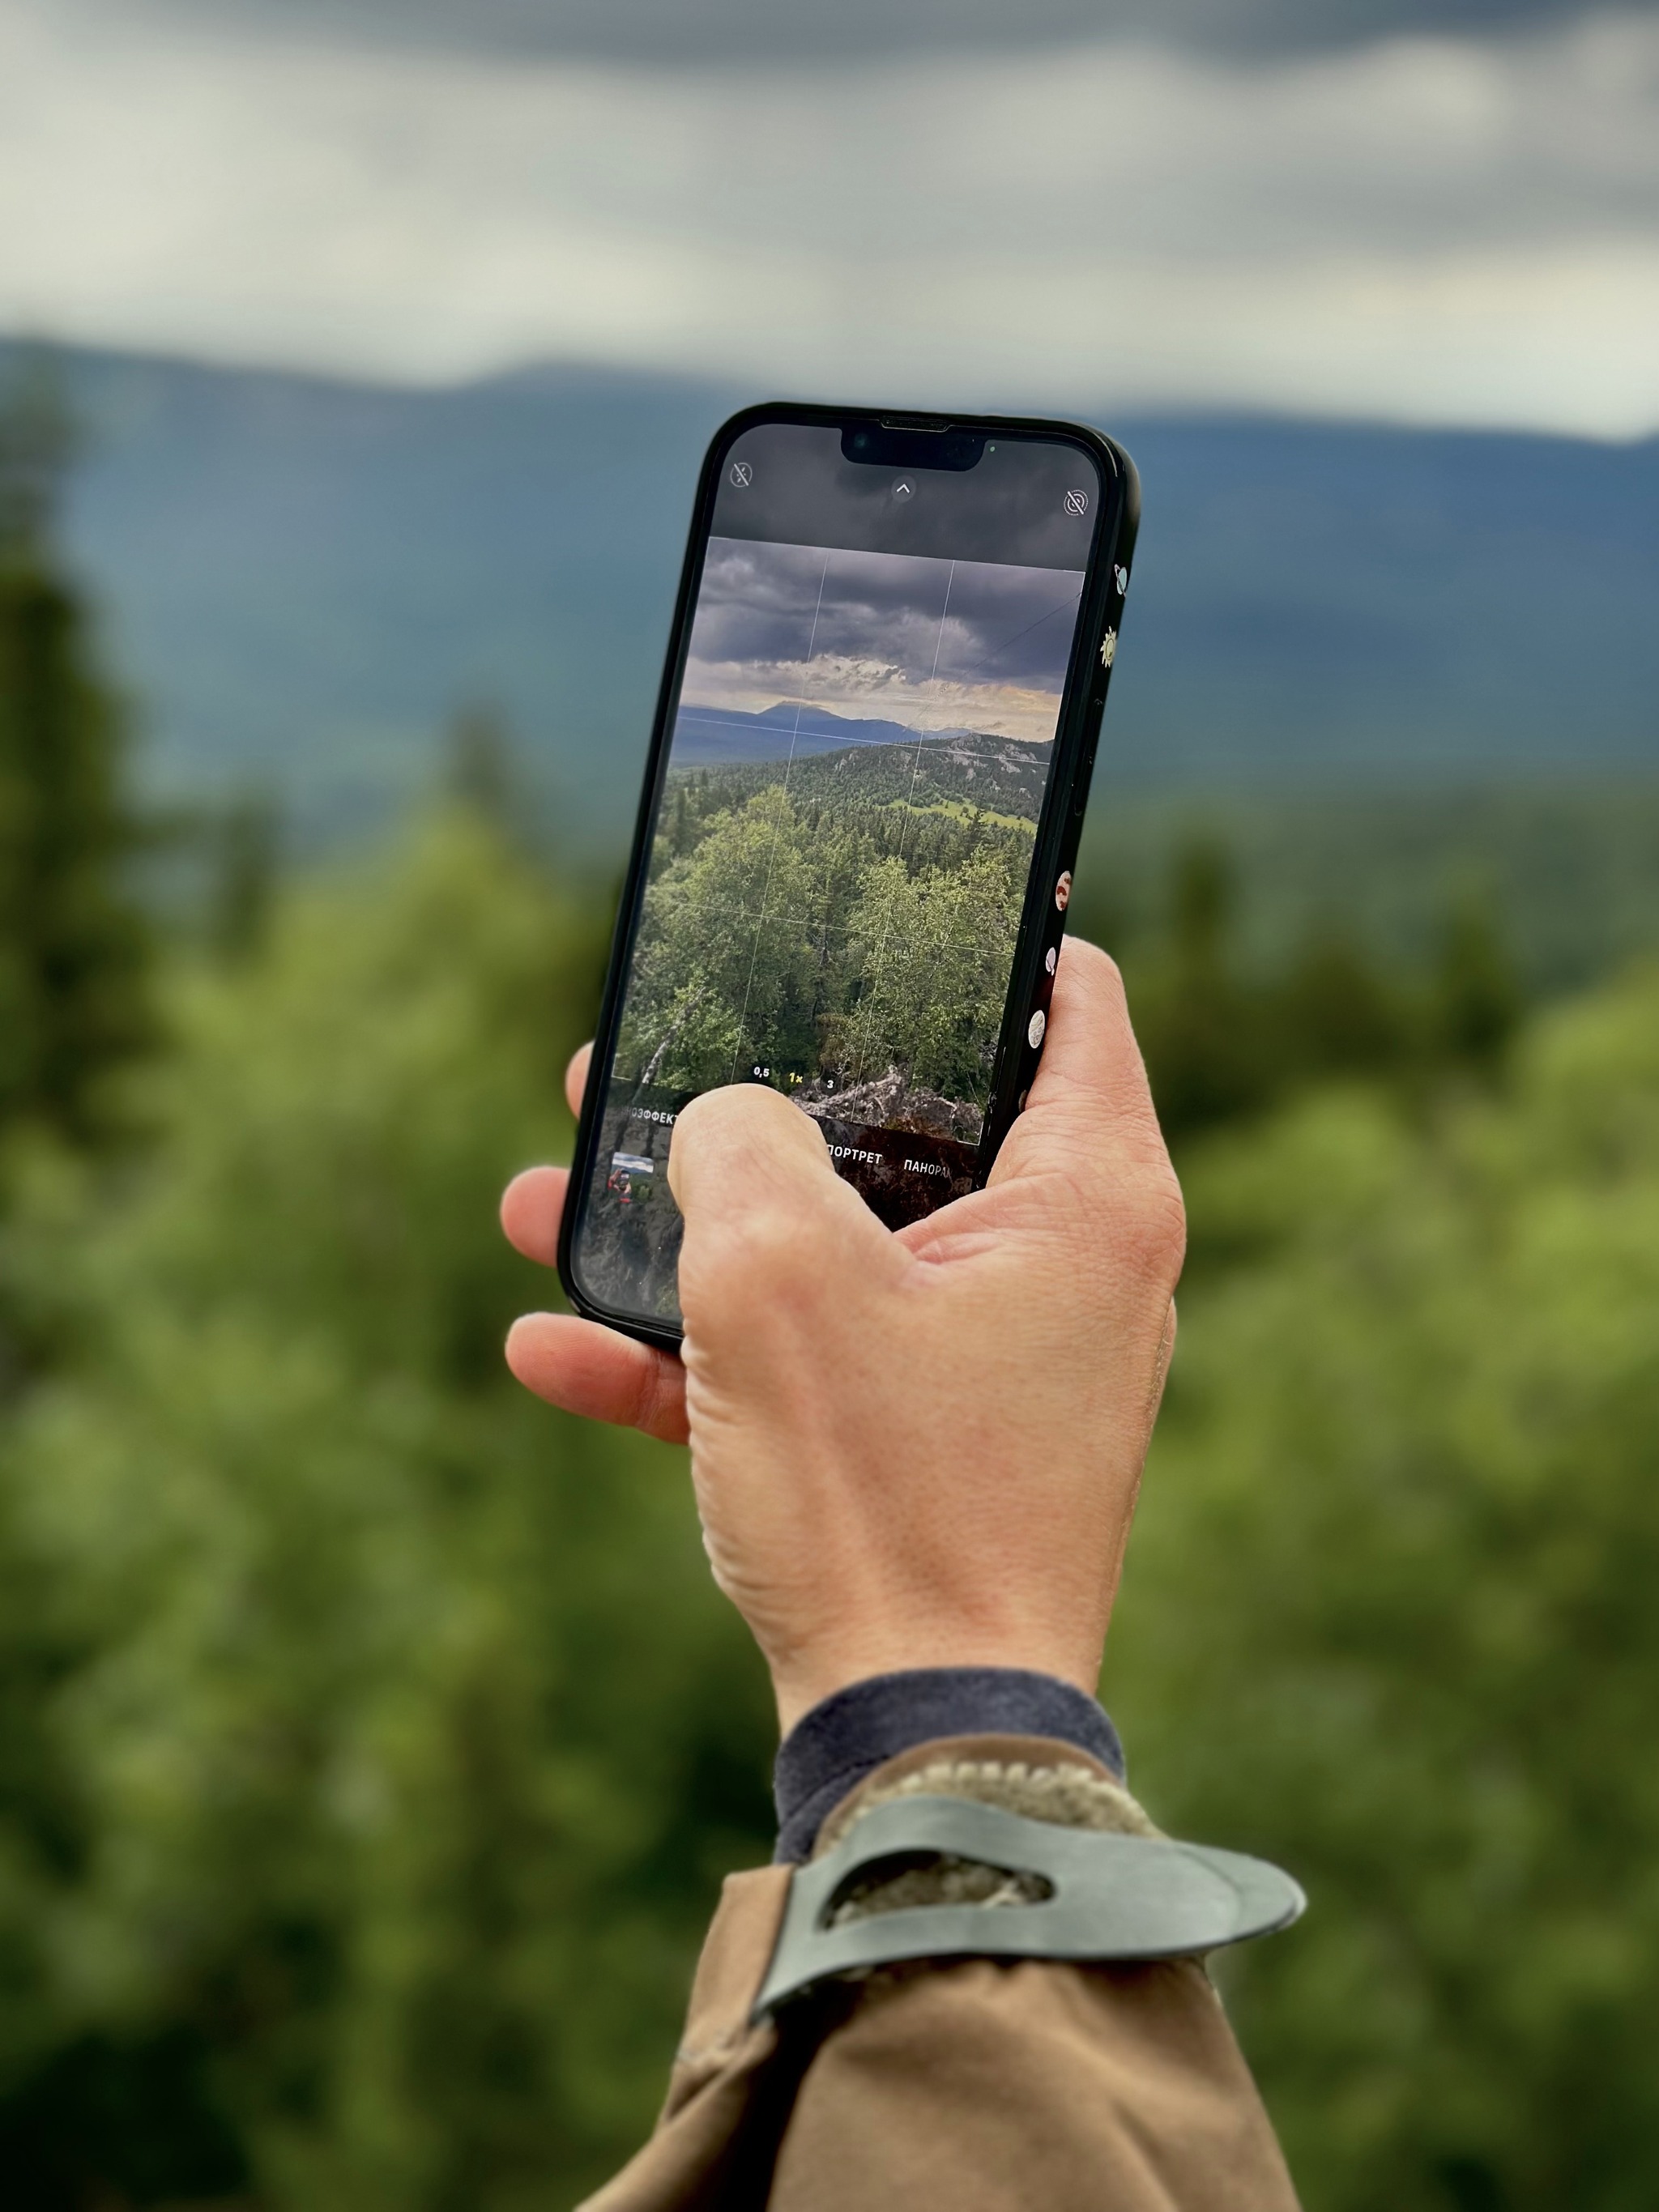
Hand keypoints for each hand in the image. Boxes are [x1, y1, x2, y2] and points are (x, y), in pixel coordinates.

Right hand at [502, 939, 1182, 1732]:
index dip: (981, 931)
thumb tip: (719, 1118)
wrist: (916, 1743)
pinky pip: (813, 1365)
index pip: (1068, 997)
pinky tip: (549, 1353)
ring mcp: (996, 1363)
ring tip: (541, 1199)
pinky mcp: (931, 1447)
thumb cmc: (883, 1497)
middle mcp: (1064, 1269)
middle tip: (635, 1056)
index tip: (883, 898)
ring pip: (833, 1249)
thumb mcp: (778, 1280)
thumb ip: (736, 1144)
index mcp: (1089, 1197)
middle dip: (756, 1095)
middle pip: (909, 1123)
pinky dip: (702, 1355)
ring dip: (687, 1230)